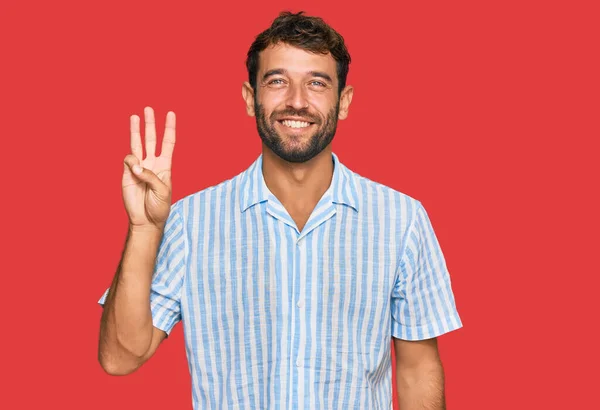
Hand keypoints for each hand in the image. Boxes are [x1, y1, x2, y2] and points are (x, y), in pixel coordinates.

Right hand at [122, 107, 175, 230]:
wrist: (146, 220)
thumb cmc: (159, 207)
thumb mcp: (162, 191)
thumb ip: (150, 176)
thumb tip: (136, 165)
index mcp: (165, 166)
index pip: (168, 143)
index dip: (170, 128)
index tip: (171, 114)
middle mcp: (152, 163)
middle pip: (152, 139)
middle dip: (151, 124)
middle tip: (149, 108)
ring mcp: (139, 167)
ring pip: (137, 144)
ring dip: (136, 130)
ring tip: (134, 116)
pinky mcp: (127, 173)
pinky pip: (128, 160)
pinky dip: (131, 161)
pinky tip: (134, 170)